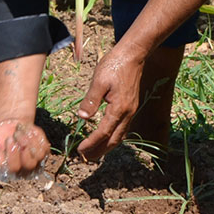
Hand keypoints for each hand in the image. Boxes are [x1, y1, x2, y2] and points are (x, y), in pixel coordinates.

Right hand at [0, 120, 49, 176]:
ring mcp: (35, 163)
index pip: (14, 169)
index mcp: (7, 172)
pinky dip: (36, 136)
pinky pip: (44, 146)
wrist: (7, 127)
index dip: (12, 154)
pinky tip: (28, 130)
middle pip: (29, 164)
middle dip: (23, 146)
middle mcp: (23, 171)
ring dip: (29, 139)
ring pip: (39, 155)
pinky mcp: (43, 153)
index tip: (9, 139)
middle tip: (16, 134)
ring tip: (20, 131)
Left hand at [75, 43, 144, 159]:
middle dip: (100, 151)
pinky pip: (122, 128)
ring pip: (120, 136)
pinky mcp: (131, 107)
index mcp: (119, 108)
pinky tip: (106, 137)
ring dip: (107, 146)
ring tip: (94, 152)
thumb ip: (91, 101)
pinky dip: (113, 137)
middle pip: (114, 140)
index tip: (80, 150)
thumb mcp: (99, 81)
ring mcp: (131, 110)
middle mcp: (127, 113)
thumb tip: (82, 117)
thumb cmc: (114, 65)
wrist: (133, 55)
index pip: (103, 132)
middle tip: (86, 158)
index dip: (91, 143)